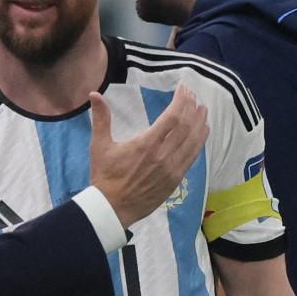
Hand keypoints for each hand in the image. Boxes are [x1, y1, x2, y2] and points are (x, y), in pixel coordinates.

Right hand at [89, 83, 208, 228]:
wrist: (112, 207)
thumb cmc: (105, 175)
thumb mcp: (99, 145)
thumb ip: (100, 118)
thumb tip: (94, 94)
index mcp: (146, 144)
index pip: (172, 116)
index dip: (181, 100)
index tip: (184, 88)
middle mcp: (163, 155)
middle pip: (186, 126)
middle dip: (191, 108)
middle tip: (193, 95)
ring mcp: (172, 168)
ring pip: (193, 141)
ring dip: (200, 123)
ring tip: (203, 109)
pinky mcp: (176, 179)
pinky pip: (192, 156)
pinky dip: (199, 141)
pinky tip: (202, 132)